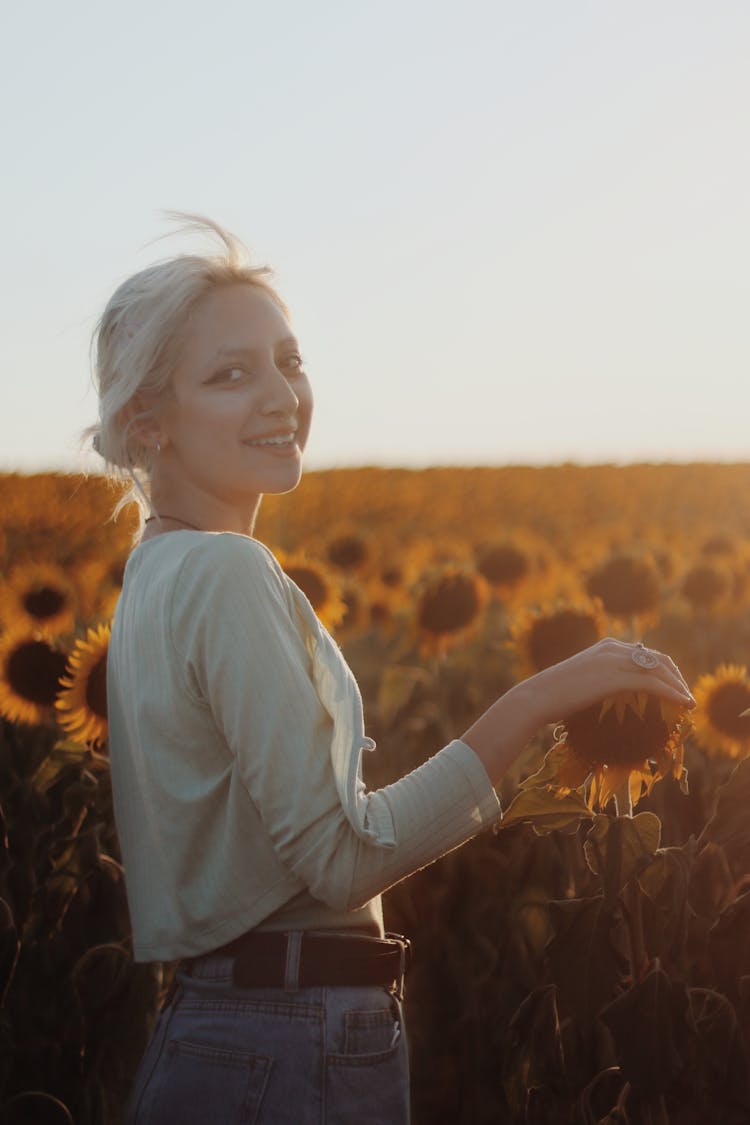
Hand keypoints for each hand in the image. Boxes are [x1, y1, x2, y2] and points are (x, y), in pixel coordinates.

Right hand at [462, 638, 694, 788]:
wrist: (536, 697)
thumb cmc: (552, 696)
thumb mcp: (579, 682)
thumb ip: (598, 681)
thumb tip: (606, 698)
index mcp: (606, 646)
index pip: (646, 653)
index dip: (664, 670)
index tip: (672, 687)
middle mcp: (613, 648)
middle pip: (658, 658)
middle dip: (676, 677)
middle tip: (685, 697)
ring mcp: (614, 661)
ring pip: (659, 669)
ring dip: (679, 685)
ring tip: (688, 703)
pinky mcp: (614, 677)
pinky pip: (652, 683)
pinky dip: (672, 692)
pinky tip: (683, 703)